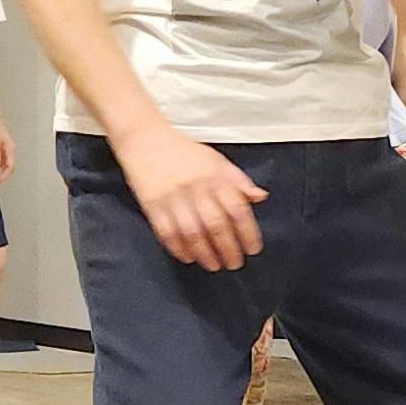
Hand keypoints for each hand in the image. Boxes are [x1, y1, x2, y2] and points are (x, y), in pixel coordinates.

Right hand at [121, 118, 265, 269]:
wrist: (145, 139)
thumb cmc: (184, 152)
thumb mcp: (216, 160)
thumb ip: (239, 180)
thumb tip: (261, 197)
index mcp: (215, 175)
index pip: (237, 209)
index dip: (247, 233)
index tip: (253, 249)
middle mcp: (195, 187)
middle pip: (216, 225)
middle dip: (228, 249)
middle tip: (235, 264)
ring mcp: (172, 197)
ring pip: (192, 233)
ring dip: (205, 254)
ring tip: (214, 265)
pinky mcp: (152, 205)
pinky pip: (167, 233)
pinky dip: (179, 248)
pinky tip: (189, 257)